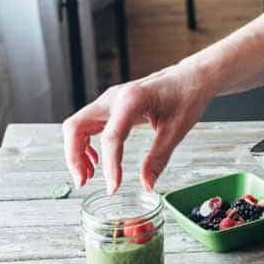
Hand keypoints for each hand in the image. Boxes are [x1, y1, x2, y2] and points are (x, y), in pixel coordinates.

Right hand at [62, 68, 211, 193]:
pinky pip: (86, 125)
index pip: (110, 137)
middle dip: (73, 157)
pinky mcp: (110, 107)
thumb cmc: (186, 95)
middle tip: (84, 182)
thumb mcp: (177, 129)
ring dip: (75, 152)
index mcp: (132, 100)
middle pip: (76, 127)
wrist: (190, 77)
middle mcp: (114, 97)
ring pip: (76, 126)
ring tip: (88, 176)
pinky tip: (96, 161)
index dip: (110, 165)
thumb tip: (147, 185)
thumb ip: (158, 158)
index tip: (113, 187)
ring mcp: (109, 101)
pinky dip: (84, 144)